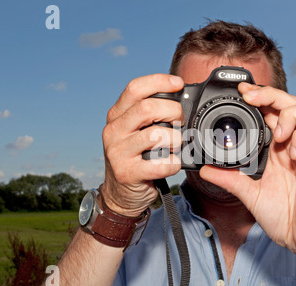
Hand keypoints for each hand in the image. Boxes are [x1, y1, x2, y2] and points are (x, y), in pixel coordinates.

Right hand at [101, 74, 184, 215]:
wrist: (121, 194)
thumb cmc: (137, 158)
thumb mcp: (137, 131)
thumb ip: (152, 115)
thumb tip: (182, 99)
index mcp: (117, 115)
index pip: (135, 88)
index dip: (159, 81)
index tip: (178, 83)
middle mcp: (114, 130)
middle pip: (147, 108)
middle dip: (173, 112)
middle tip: (181, 122)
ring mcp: (117, 152)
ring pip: (155, 136)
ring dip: (175, 140)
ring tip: (177, 146)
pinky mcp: (126, 172)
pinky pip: (159, 164)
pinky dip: (173, 164)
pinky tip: (172, 164)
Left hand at [199, 83, 295, 261]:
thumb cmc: (282, 215)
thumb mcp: (249, 194)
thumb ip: (230, 180)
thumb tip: (205, 170)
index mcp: (275, 149)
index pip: (270, 112)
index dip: (258, 98)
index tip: (240, 92)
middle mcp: (291, 145)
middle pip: (288, 103)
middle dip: (270, 94)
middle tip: (250, 96)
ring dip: (290, 115)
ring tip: (278, 134)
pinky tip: (292, 154)